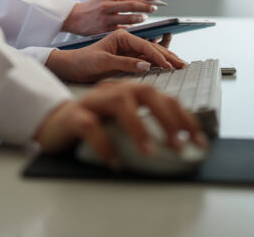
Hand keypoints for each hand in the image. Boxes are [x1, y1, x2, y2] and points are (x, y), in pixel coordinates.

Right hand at [33, 81, 205, 165]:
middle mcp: (114, 90)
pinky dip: (104, 144)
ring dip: (138, 127)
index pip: (164, 98)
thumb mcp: (124, 124)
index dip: (184, 117)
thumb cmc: (95, 124)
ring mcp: (94, 101)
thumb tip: (180, 146)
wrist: (54, 123)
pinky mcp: (75, 116)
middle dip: (167, 118)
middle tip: (181, 144)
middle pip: (146, 93)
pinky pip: (91, 126)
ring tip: (150, 152)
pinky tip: (115, 162)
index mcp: (130, 91)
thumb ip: (146, 127)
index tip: (199, 140)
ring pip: (120, 104)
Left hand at [44, 28, 184, 82]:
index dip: (158, 56)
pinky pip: (145, 60)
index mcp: (122, 36)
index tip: (168, 65)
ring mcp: (128, 50)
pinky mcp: (127, 59)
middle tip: (182, 64)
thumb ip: (125, 63)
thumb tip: (146, 65)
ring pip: (151, 54)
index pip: (145, 46)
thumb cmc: (84, 61)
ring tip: (179, 64)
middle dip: (168, 56)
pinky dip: (157, 63)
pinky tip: (167, 64)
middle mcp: (127, 41)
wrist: (73, 67)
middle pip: (152, 47)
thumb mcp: (104, 62)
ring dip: (165, 59)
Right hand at [62, 0, 159, 35]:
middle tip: (154, 7)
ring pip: (129, 19)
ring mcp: (105, 18)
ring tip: (145, 17)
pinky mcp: (104, 30)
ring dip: (140, 18)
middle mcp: (106, 5)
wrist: (75, 18)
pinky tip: (135, 25)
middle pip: (132, 5)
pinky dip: (131, 27)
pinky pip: (123, 29)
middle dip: (146, 6)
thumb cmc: (94, 6)